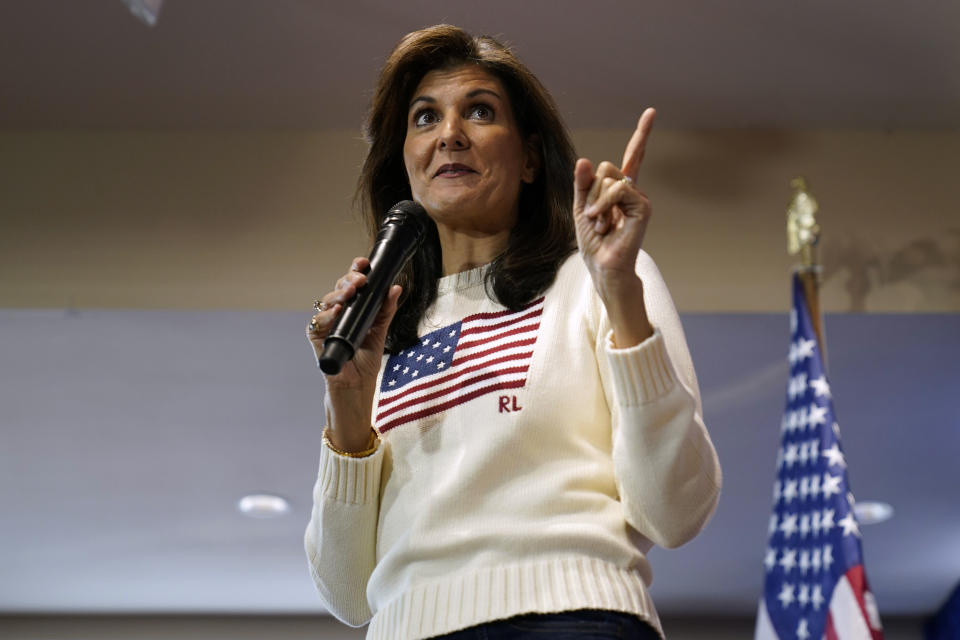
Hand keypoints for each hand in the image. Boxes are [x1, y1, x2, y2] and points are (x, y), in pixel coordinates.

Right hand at [306, 256, 401, 449]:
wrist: (357, 388)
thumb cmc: (365, 362)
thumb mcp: (380, 332)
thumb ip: (386, 310)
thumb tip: (396, 287)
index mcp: (352, 310)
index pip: (351, 285)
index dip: (355, 272)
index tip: (364, 263)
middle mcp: (337, 314)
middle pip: (338, 289)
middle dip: (348, 281)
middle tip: (360, 280)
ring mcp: (325, 325)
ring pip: (327, 302)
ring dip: (338, 295)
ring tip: (351, 292)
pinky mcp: (317, 338)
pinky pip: (318, 322)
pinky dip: (327, 316)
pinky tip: (337, 311)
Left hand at [573, 108, 655, 345]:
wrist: (603, 266)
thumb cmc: (593, 242)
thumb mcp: (581, 207)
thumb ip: (582, 184)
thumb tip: (585, 160)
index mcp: (619, 190)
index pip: (632, 157)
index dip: (642, 134)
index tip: (652, 112)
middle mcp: (632, 190)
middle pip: (606, 168)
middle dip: (591, 191)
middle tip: (594, 218)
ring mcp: (639, 198)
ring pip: (609, 179)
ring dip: (596, 202)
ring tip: (599, 224)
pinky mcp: (644, 207)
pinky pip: (618, 189)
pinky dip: (604, 205)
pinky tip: (605, 223)